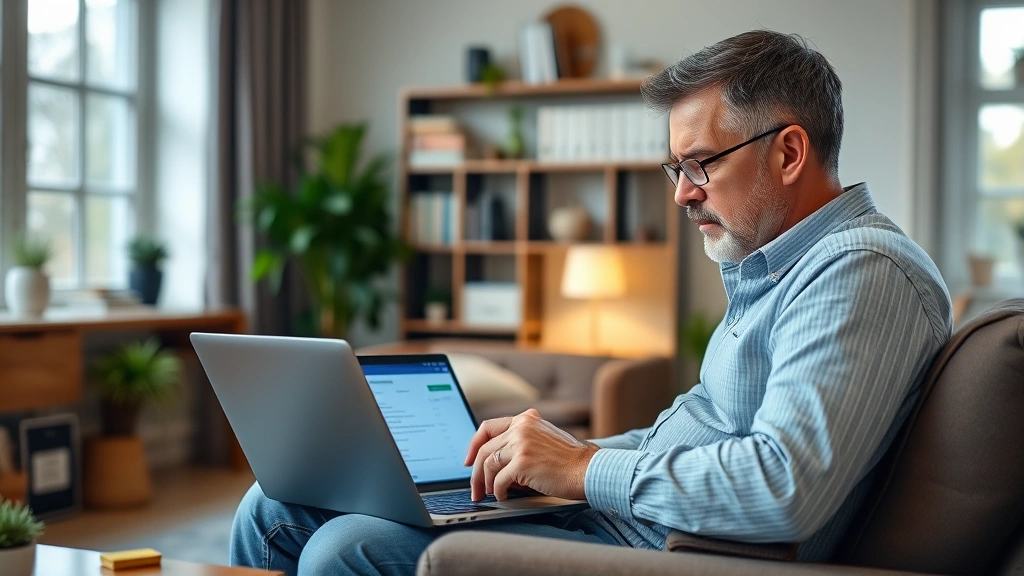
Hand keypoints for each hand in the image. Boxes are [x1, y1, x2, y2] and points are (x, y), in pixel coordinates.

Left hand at [463, 408, 598, 501]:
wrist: (588, 469)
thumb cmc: (570, 460)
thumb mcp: (544, 439)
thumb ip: (521, 442)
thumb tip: (495, 464)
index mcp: (525, 419)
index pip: (487, 427)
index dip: (473, 445)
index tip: (468, 460)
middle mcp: (521, 427)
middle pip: (484, 448)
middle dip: (475, 472)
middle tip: (475, 488)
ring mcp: (521, 443)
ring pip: (488, 464)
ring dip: (485, 483)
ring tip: (489, 494)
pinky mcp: (522, 462)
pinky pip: (499, 480)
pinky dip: (498, 491)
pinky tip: (503, 497)